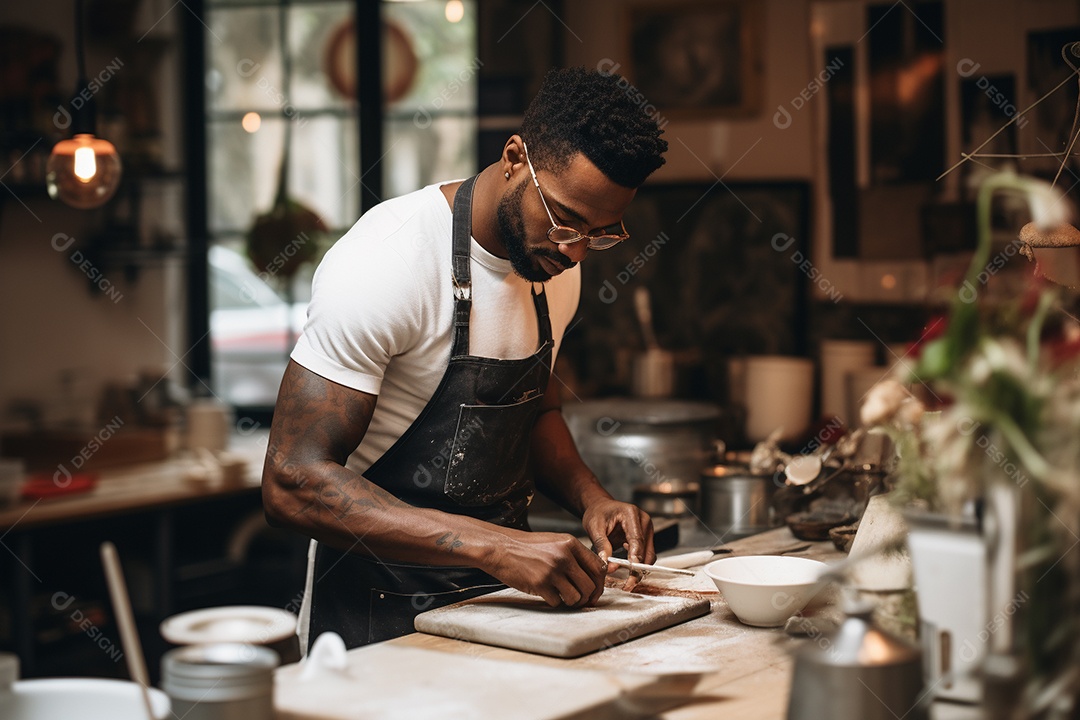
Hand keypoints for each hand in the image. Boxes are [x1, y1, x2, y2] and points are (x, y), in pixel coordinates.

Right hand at [484, 530, 607, 607]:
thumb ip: (574, 555)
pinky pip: (558, 602)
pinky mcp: (540, 584)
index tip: (595, 590)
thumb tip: (594, 574)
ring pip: (576, 597)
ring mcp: (552, 570)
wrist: (501, 548)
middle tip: (580, 600)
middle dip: (587, 597)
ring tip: (563, 596)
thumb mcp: (555, 542)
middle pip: (590, 586)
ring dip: (571, 602)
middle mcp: (564, 556)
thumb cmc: (527, 547)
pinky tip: (547, 594)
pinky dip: (554, 602)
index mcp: (570, 544)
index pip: (598, 567)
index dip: (599, 583)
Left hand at [582, 498, 654, 590]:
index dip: (635, 558)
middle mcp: (644, 522)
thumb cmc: (597, 513)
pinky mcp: (645, 538)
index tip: (632, 572)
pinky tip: (625, 568)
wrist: (600, 507)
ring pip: (648, 555)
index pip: (637, 540)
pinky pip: (645, 554)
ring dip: (638, 568)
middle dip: (638, 569)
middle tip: (628, 584)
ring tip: (626, 581)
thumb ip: (601, 544)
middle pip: (647, 550)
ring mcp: (647, 530)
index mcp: (631, 514)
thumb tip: (607, 564)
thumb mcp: (594, 526)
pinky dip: (636, 564)